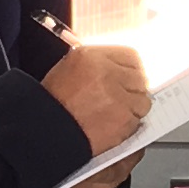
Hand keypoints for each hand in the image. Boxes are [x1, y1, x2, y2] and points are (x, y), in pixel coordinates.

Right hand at [42, 40, 149, 155]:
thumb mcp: (67, 70)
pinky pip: (137, 120)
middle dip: (132, 89)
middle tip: (121, 99)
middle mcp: (106, 73)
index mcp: (91, 57)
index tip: (130, 77)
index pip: (131, 56)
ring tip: (113, 114)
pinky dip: (128, 125)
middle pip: (140, 78)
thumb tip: (116, 66)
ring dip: (132, 108)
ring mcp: (117, 96)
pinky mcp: (122, 119)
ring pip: (142, 100)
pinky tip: (111, 125)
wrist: (46, 131)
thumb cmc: (52, 105)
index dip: (131, 69)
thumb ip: (94, 64)